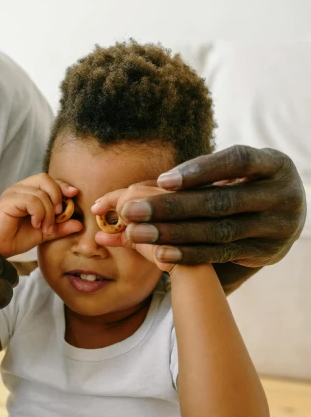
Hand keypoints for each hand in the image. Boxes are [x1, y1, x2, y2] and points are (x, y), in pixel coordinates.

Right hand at [0, 174, 81, 256]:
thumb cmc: (16, 238)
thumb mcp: (44, 233)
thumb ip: (60, 227)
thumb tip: (80, 224)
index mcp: (28, 191)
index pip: (48, 180)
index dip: (62, 185)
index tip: (73, 195)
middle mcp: (19, 188)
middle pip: (45, 178)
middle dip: (57, 196)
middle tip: (58, 215)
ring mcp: (12, 193)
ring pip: (40, 193)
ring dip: (48, 212)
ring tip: (45, 227)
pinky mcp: (7, 200)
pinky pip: (31, 200)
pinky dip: (39, 213)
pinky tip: (36, 224)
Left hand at [96, 146, 305, 266]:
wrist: (287, 216)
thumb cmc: (247, 184)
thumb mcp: (238, 171)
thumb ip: (203, 176)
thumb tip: (147, 186)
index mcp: (274, 164)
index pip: (237, 162)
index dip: (200, 170)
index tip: (161, 180)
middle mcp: (280, 195)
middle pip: (221, 201)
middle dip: (171, 206)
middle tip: (130, 210)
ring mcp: (276, 226)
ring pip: (219, 231)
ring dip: (173, 233)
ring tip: (136, 233)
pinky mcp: (265, 252)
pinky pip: (221, 254)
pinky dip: (189, 253)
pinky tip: (160, 253)